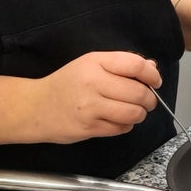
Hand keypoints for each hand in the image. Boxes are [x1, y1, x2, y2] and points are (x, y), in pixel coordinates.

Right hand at [29, 51, 161, 142]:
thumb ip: (121, 64)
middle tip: (147, 100)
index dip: (152, 75)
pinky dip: (126, 125)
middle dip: (150, 99)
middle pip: (138, 92)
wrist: (35, 107)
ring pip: (133, 113)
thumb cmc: (66, 84)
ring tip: (134, 111)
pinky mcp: (89, 128)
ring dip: (140, 114)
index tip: (155, 81)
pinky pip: (121, 128)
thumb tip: (152, 67)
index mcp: (95, 62)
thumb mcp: (91, 64)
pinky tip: (118, 120)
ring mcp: (90, 107)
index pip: (135, 65)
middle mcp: (93, 83)